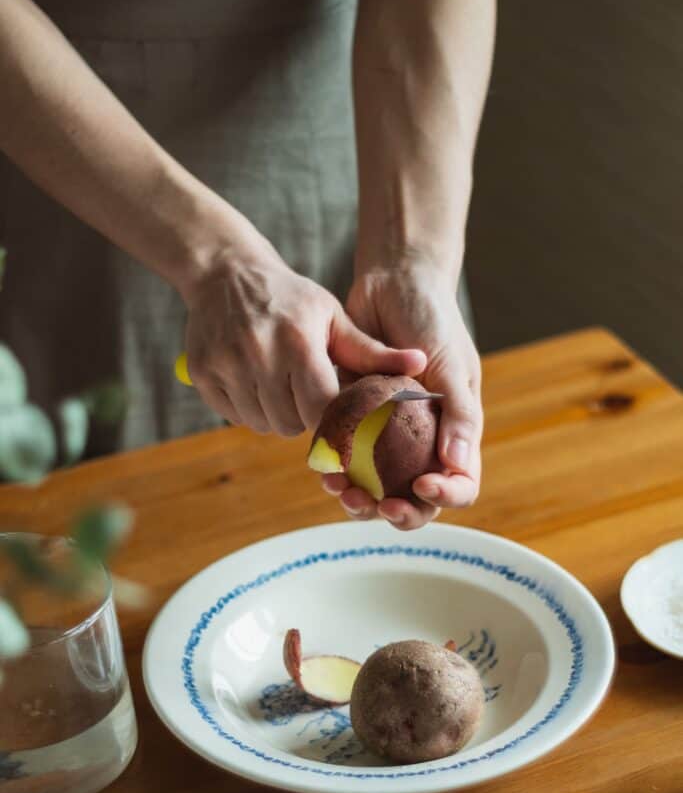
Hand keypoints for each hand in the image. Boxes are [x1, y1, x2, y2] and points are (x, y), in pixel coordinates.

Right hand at [182, 239, 425, 434]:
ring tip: (281, 387)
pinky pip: (233, 416)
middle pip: (291, 423)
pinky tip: (254, 383)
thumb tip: (420, 364)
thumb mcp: (333, 317)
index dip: (333, 420)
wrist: (226, 273)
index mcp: (299, 342)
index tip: (339, 416)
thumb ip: (373, 351)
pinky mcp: (201, 373)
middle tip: (307, 396)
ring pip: (262, 424)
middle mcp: (259, 354)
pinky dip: (248, 410)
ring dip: (276, 416)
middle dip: (304, 418)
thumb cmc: (292, 299)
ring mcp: (225, 364)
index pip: (322, 408)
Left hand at [322, 262, 481, 528]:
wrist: (393, 282)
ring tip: (340, 489)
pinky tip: (322, 468)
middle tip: (375, 504)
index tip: (420, 485)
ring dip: (360, 498)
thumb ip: (458, 414)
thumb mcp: (452, 364)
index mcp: (454, 433)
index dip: (444, 496)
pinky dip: (336, 469)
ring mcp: (387, 435)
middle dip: (395, 510)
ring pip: (376, 487)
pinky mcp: (353, 420)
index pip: (459, 483)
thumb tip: (457, 465)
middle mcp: (422, 441)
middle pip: (414, 498)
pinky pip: (345, 458)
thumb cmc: (433, 319)